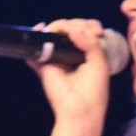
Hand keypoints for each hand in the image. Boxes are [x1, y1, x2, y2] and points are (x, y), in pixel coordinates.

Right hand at [34, 17, 111, 135]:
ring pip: (54, 33)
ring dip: (58, 26)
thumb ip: (91, 42)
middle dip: (75, 24)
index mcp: (88, 55)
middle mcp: (72, 55)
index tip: (96, 30)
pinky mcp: (44, 64)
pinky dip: (35, 36)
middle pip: (70, 29)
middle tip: (79, 31)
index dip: (89, 25)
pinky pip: (36, 47)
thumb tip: (73, 29)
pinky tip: (40, 30)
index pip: (87, 32)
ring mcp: (57, 58)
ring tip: (62, 29)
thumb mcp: (100, 63)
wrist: (79, 111)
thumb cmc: (93, 91)